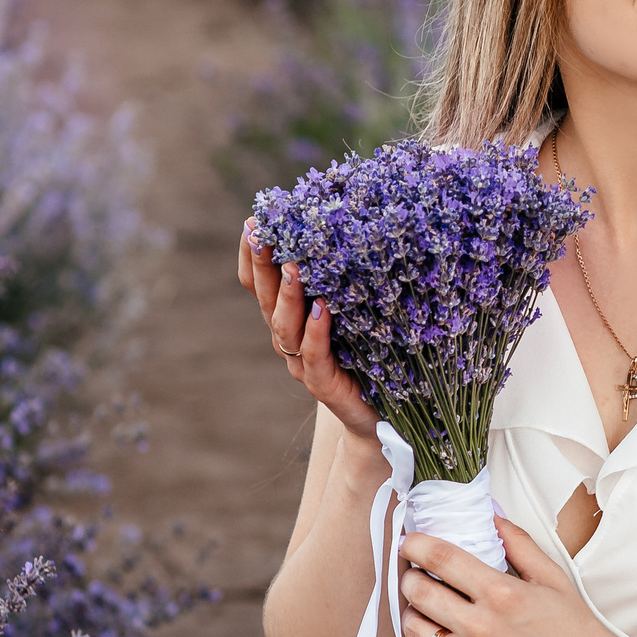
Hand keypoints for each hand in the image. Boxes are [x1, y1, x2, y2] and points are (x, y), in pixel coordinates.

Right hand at [238, 220, 377, 438]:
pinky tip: (322, 310)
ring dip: (287, 296)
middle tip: (261, 234)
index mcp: (291, 316)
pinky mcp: (323, 384)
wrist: (383, 414)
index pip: (260, 283)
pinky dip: (316, 332)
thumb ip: (346, 279)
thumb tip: (354, 228)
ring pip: (285, 326)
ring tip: (293, 268)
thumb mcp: (357, 309)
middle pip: (266, 298)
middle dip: (262, 265)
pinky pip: (314, 356)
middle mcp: (289, 337)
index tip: (253, 221)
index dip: (253, 255)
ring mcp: (302, 363)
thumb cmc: (371, 354)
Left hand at [396, 517, 636, 636]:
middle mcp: (482, 628)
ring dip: (411, 614)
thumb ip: (519, 544)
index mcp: (503, 594)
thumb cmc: (578, 632)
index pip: (441, 558)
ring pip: (414, 631)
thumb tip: (491, 517)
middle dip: (409, 576)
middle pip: (418, 592)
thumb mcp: (554, 579)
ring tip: (423, 610)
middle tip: (415, 575)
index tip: (410, 542)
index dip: (416, 544)